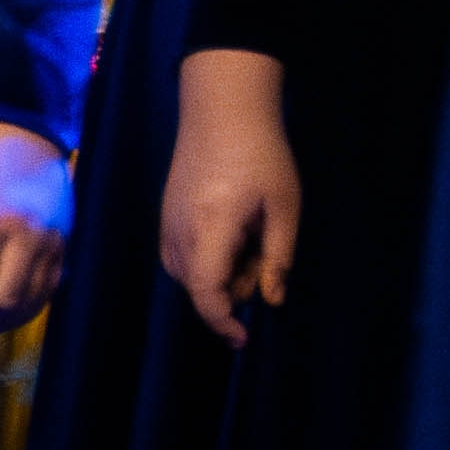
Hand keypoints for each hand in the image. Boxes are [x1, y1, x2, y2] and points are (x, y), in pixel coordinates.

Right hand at [164, 49, 299, 341]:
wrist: (222, 111)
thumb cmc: (262, 155)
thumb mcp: (284, 206)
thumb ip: (278, 257)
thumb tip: (272, 300)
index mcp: (210, 230)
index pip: (205, 294)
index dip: (222, 323)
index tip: (244, 338)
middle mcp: (178, 233)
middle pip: (198, 288)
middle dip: (233, 288)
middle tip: (263, 253)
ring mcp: (166, 224)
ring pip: (188, 274)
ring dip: (220, 273)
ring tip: (249, 237)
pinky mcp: (165, 216)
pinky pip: (181, 256)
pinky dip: (206, 260)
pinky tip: (231, 232)